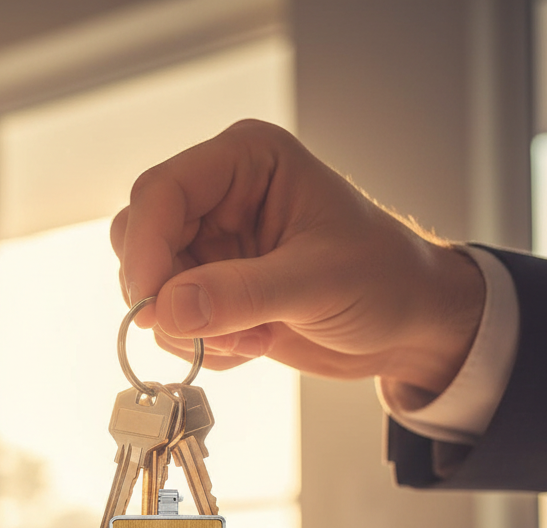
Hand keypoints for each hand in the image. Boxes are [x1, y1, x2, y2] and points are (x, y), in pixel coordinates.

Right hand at [111, 119, 484, 395]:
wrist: (407, 325)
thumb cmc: (385, 279)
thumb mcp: (320, 282)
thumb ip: (242, 294)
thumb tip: (165, 310)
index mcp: (246, 162)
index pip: (160, 192)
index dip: (145, 250)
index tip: (153, 307)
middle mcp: (218, 197)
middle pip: (139, 238)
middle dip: (166, 295)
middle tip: (210, 331)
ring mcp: (210, 245)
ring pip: (149, 287)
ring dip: (189, 328)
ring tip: (252, 336)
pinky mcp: (209, 289)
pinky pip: (170, 321)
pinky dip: (202, 345)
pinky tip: (254, 343)